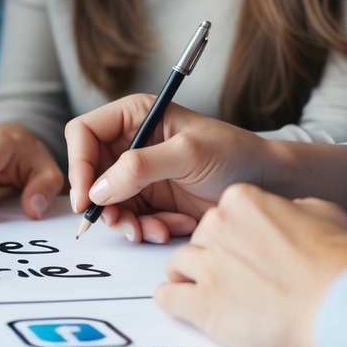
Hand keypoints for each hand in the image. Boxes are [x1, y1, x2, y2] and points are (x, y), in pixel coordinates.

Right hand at [64, 97, 274, 242]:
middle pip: (90, 172)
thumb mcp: (189, 154)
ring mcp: (138, 174)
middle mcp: (130, 144)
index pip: (84, 133)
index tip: (86, 196)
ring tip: (152, 230)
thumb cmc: (235, 155)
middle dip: (102, 202)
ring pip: (106, 202)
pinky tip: (172, 227)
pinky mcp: (149, 201)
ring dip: (125, 221)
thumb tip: (99, 189)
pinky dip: (145, 229)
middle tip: (119, 222)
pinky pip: (129, 219)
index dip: (78, 163)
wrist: (267, 184)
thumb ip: (141, 166)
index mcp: (135, 116)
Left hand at [158, 183, 346, 346]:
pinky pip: (167, 297)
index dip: (235, 237)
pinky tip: (188, 308)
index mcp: (244, 201)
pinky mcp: (202, 304)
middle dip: (213, 258)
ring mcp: (208, 266)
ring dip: (191, 279)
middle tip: (237, 279)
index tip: (248, 253)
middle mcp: (219, 226)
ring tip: (214, 294)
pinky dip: (173, 302)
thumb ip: (290, 210)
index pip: (223, 216)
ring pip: (178, 266)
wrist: (344, 307)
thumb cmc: (343, 263)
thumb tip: (284, 215)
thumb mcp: (323, 215)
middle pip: (198, 240)